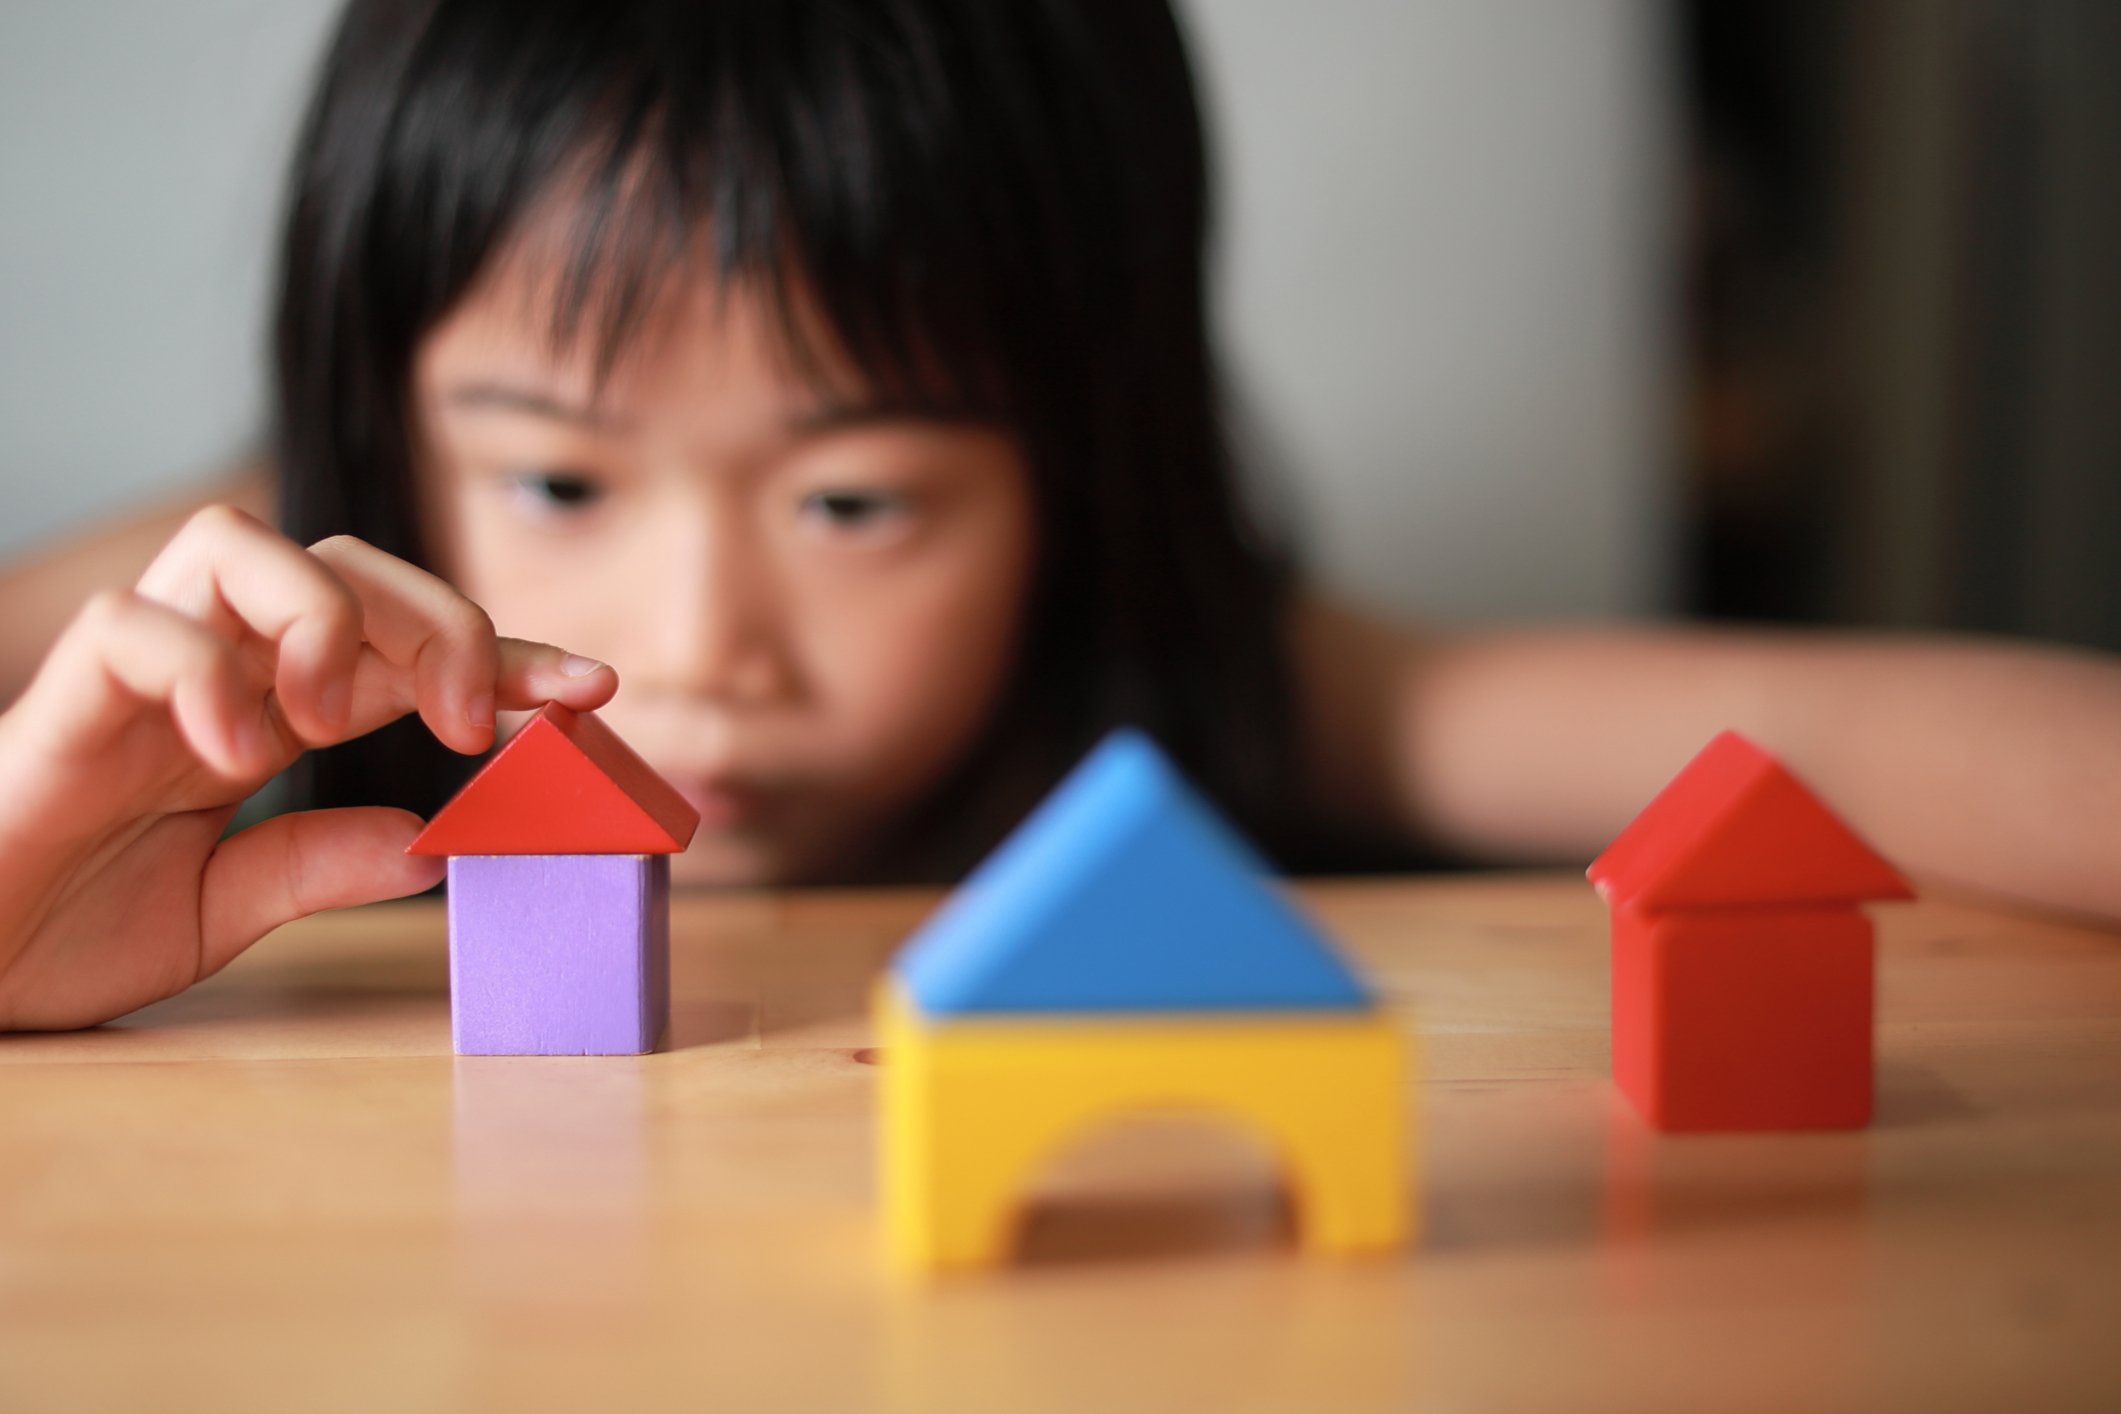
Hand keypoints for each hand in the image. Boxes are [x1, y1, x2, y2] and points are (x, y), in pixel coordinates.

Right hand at [0, 506, 617, 1030]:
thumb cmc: (59, 924)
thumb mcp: (222, 906)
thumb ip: (318, 864)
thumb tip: (438, 844)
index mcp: (270, 714)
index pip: (405, 650)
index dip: (508, 659)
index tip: (597, 691)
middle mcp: (218, 671)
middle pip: (346, 562)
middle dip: (439, 619)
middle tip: (469, 720)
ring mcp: (140, 672)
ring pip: (241, 543)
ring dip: (319, 617)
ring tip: (329, 718)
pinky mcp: (63, 697)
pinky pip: (134, 626)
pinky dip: (203, 671)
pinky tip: (232, 752)